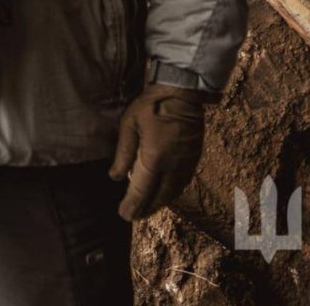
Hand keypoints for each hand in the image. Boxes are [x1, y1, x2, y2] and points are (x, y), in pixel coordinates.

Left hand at [108, 83, 212, 220]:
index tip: (124, 215)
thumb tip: (114, 177)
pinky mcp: (195, 158)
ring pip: (172, 192)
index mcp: (155, 159)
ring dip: (159, 203)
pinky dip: (172, 192)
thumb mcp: (129, 125)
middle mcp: (173, 166)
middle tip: (133, 216)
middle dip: (145, 208)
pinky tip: (165, 193)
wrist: (181, 93)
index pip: (141, 190)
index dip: (132, 205)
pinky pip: (183, 183)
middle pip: (158, 197)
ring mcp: (186, 163)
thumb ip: (123, 153)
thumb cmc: (151, 105)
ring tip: (147, 208)